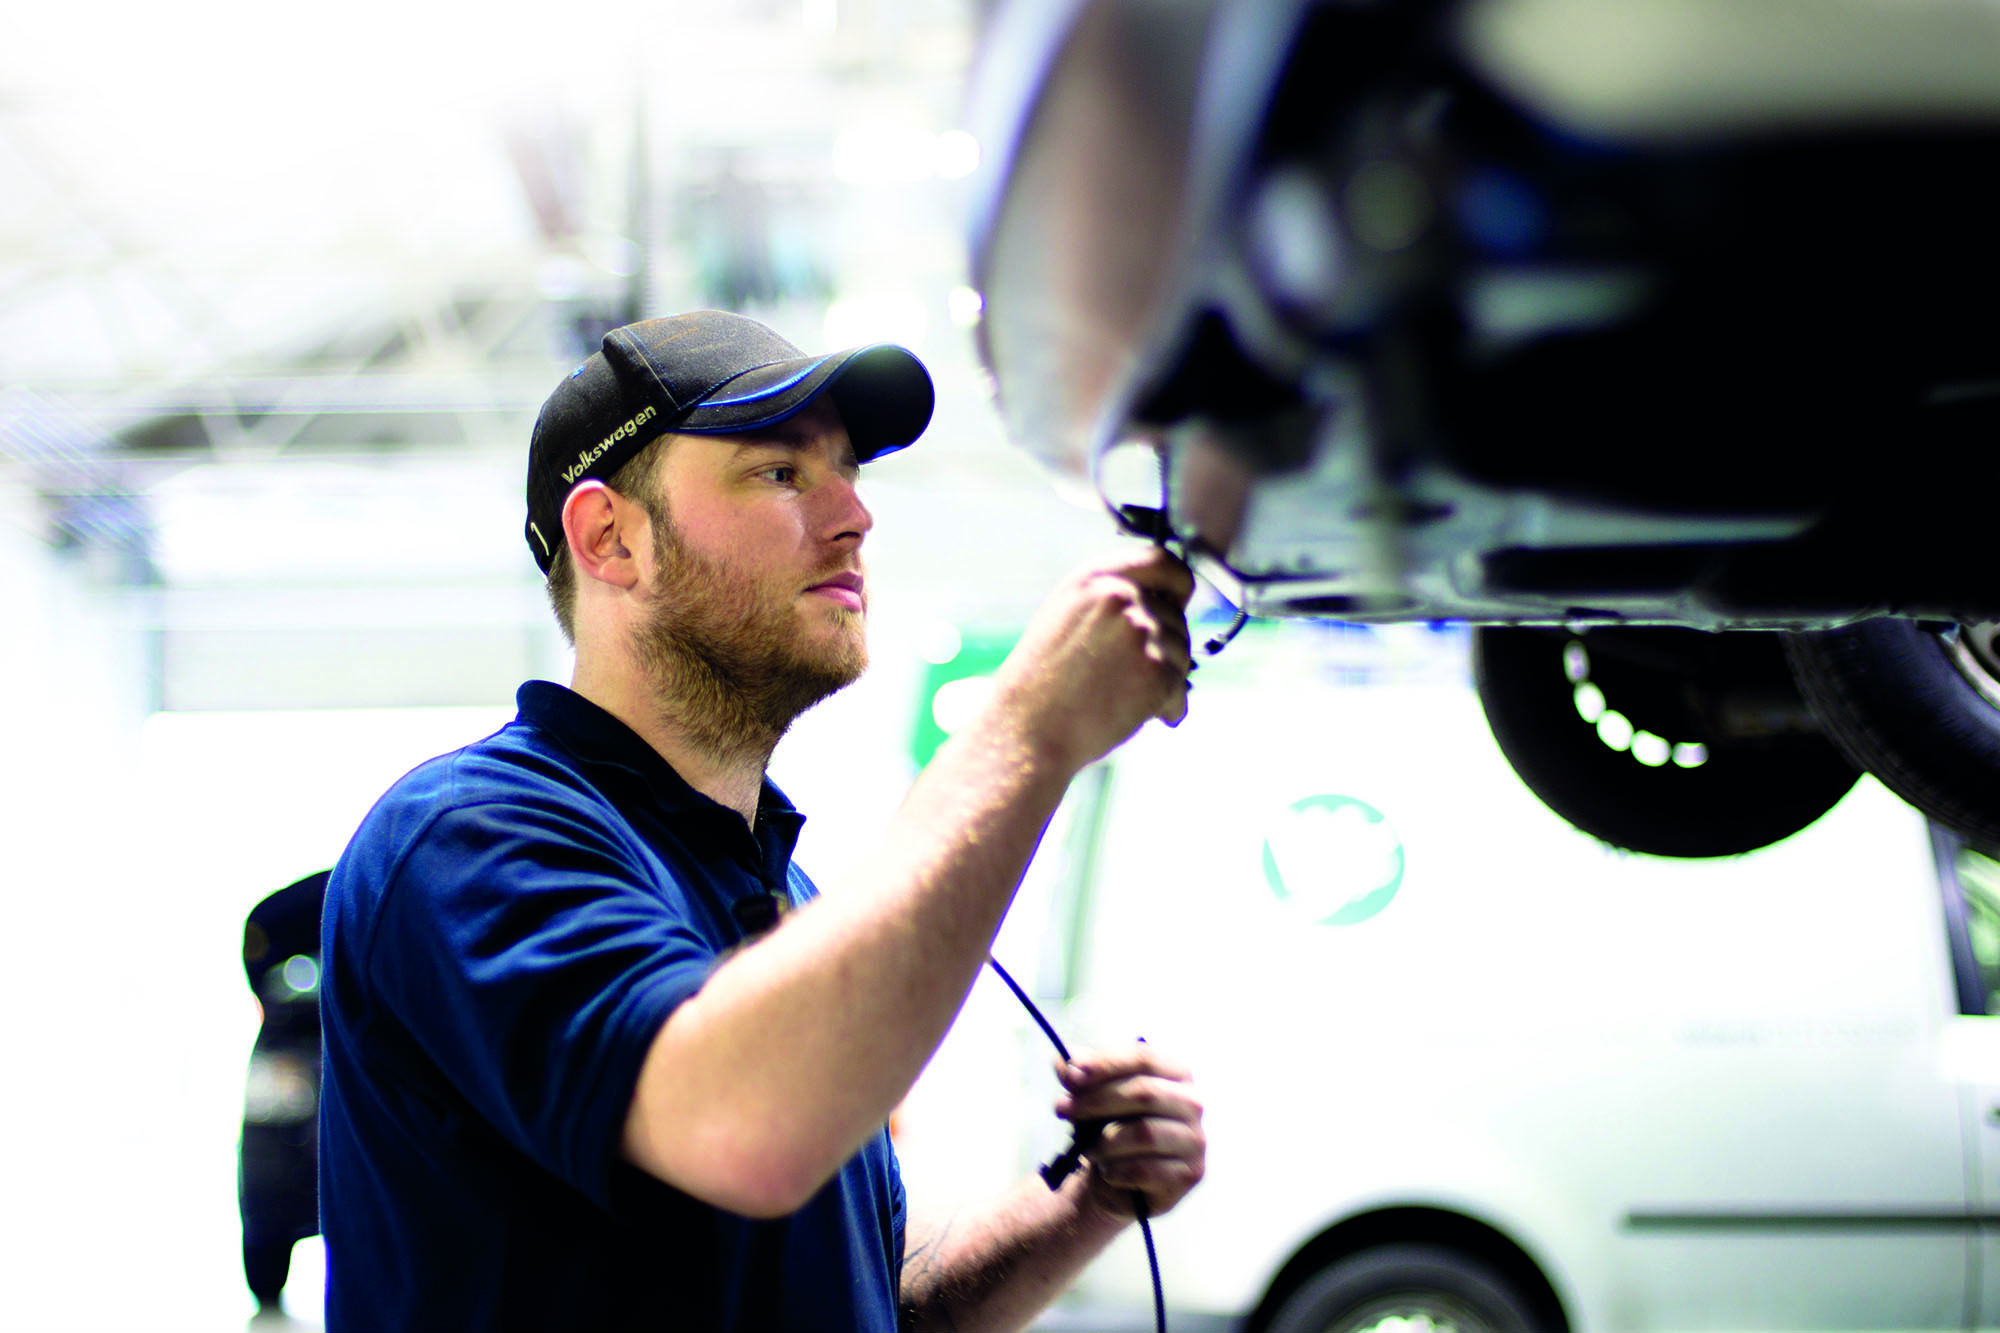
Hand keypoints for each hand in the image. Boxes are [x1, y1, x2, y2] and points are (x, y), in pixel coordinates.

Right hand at [989, 545, 1194, 772]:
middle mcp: (1120, 597)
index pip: (1163, 561)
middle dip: (1164, 647)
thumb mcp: (1066, 615)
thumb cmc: (1042, 682)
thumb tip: (1164, 601)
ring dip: (1165, 679)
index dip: (1176, 586)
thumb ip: (1110, 598)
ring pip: (1181, 653)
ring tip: (1124, 697)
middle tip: (1132, 677)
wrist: (1027, 729)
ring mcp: (1140, 632)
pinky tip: (1139, 714)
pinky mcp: (1155, 670)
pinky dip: (1167, 707)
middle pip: (1175, 616)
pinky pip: (1180, 688)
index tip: (1177, 605)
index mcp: (1095, 577)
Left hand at [1055, 1043, 1205, 1220]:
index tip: (1071, 1073)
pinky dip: (1116, 1170)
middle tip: (1061, 1109)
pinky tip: (1107, 1171)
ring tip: (1089, 1150)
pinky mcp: (1191, 1172)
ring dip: (1105, 1142)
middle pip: (1144, 1093)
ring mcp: (1195, 1139)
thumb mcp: (1090, 1096)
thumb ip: (1078, 1075)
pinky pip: (1146, 1169)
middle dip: (1097, 1100)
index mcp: (1175, 1073)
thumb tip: (1064, 1062)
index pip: (1143, 1058)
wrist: (1118, 1180)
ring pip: (1144, 1133)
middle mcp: (1192, 1103)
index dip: (1105, 1063)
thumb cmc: (1109, 1127)